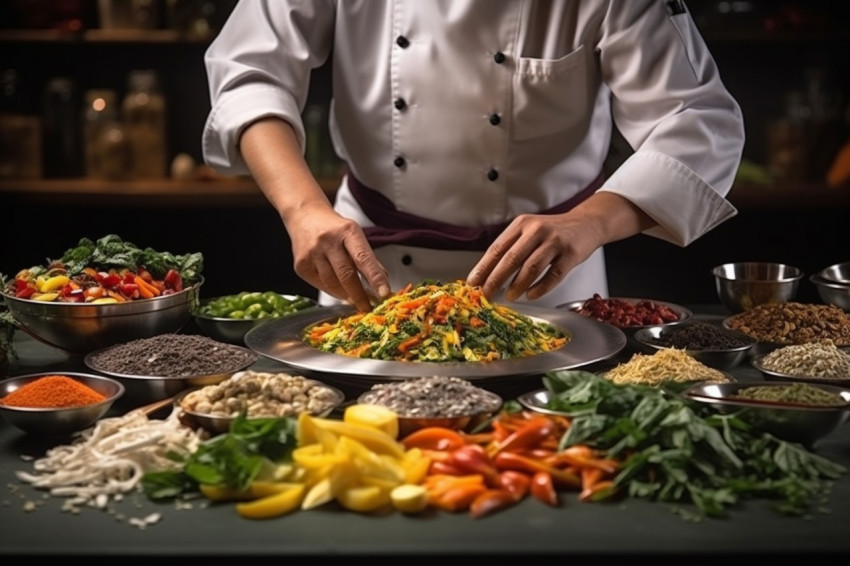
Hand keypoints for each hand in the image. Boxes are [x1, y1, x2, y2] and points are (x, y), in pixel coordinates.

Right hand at [287, 203, 390, 311]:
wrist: (305, 216)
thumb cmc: (334, 229)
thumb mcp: (355, 235)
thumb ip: (367, 258)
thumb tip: (382, 282)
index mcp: (347, 231)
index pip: (364, 258)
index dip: (375, 278)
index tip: (384, 293)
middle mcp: (328, 240)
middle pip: (347, 275)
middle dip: (360, 295)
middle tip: (369, 307)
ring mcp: (312, 253)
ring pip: (333, 284)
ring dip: (347, 296)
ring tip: (356, 299)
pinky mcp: (301, 265)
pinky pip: (321, 285)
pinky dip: (333, 291)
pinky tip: (339, 290)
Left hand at [466, 212, 601, 301]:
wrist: (587, 224)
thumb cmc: (554, 232)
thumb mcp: (529, 232)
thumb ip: (511, 248)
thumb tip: (487, 275)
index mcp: (522, 224)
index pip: (497, 248)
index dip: (483, 267)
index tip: (473, 283)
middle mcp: (537, 230)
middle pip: (511, 258)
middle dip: (496, 279)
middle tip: (487, 294)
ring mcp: (555, 241)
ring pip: (531, 267)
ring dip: (518, 285)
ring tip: (509, 296)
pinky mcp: (571, 254)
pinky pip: (553, 275)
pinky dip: (540, 288)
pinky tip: (531, 295)